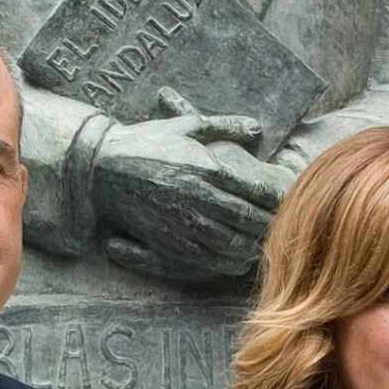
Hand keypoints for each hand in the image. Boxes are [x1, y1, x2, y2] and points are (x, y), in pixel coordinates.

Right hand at [93, 88, 293, 281]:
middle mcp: (199, 197)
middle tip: (282, 228)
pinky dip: (229, 262)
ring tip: (263, 245)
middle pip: (248, 220)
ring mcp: (184, 222)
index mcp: (207, 168)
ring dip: (252, 247)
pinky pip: (208, 260)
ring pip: (232, 243)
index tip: (287, 201)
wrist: (101, 168)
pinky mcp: (169, 242)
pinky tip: (238, 260)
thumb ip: (224, 126)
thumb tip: (257, 130)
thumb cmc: (145, 142)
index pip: (255, 189)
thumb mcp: (185, 126)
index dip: (276, 199)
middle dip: (268, 226)